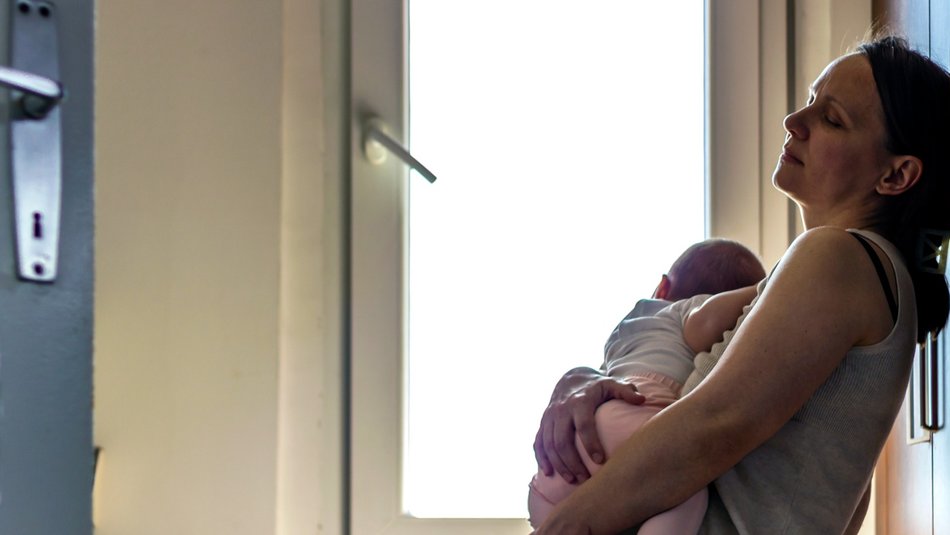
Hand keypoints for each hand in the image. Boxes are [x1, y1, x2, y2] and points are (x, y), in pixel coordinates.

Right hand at [533, 367, 643, 482]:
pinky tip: (548, 473)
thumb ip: (626, 391)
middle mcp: (561, 410)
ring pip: (549, 445)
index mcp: (579, 401)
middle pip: (562, 440)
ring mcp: (549, 417)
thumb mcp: (611, 383)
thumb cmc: (595, 386)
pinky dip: (541, 458)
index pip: (583, 425)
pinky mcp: (543, 423)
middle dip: (573, 462)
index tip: (600, 461)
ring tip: (572, 480)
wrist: (570, 378)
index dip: (591, 443)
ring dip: (559, 464)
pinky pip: (538, 442)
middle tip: (585, 479)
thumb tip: (641, 400)